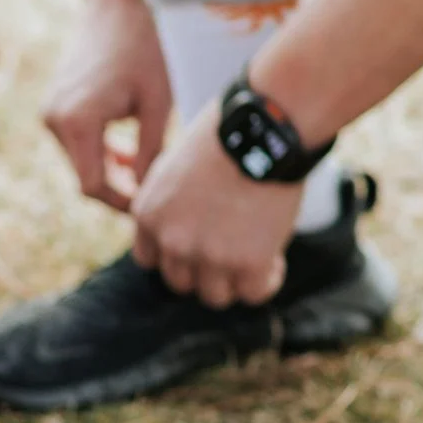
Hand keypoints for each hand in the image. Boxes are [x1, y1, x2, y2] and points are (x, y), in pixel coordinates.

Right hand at [42, 0, 171, 211]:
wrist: (119, 2)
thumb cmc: (146, 47)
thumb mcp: (158, 104)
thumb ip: (150, 154)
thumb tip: (146, 196)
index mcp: (77, 122)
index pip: (93, 186)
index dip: (120, 203)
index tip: (148, 209)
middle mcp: (54, 119)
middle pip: (84, 176)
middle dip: (117, 189)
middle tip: (154, 194)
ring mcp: (50, 112)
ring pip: (80, 161)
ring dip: (109, 169)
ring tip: (144, 168)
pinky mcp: (54, 105)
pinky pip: (75, 142)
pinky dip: (99, 150)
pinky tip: (126, 149)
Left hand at [129, 101, 302, 306]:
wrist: (264, 127)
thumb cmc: (224, 136)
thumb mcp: (174, 167)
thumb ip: (168, 205)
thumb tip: (169, 234)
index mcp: (148, 215)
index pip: (150, 259)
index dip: (175, 254)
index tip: (197, 244)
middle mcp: (172, 240)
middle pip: (181, 282)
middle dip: (204, 270)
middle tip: (231, 251)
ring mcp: (209, 255)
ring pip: (214, 296)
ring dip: (233, 281)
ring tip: (254, 259)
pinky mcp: (248, 262)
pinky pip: (253, 293)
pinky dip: (265, 282)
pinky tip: (274, 263)